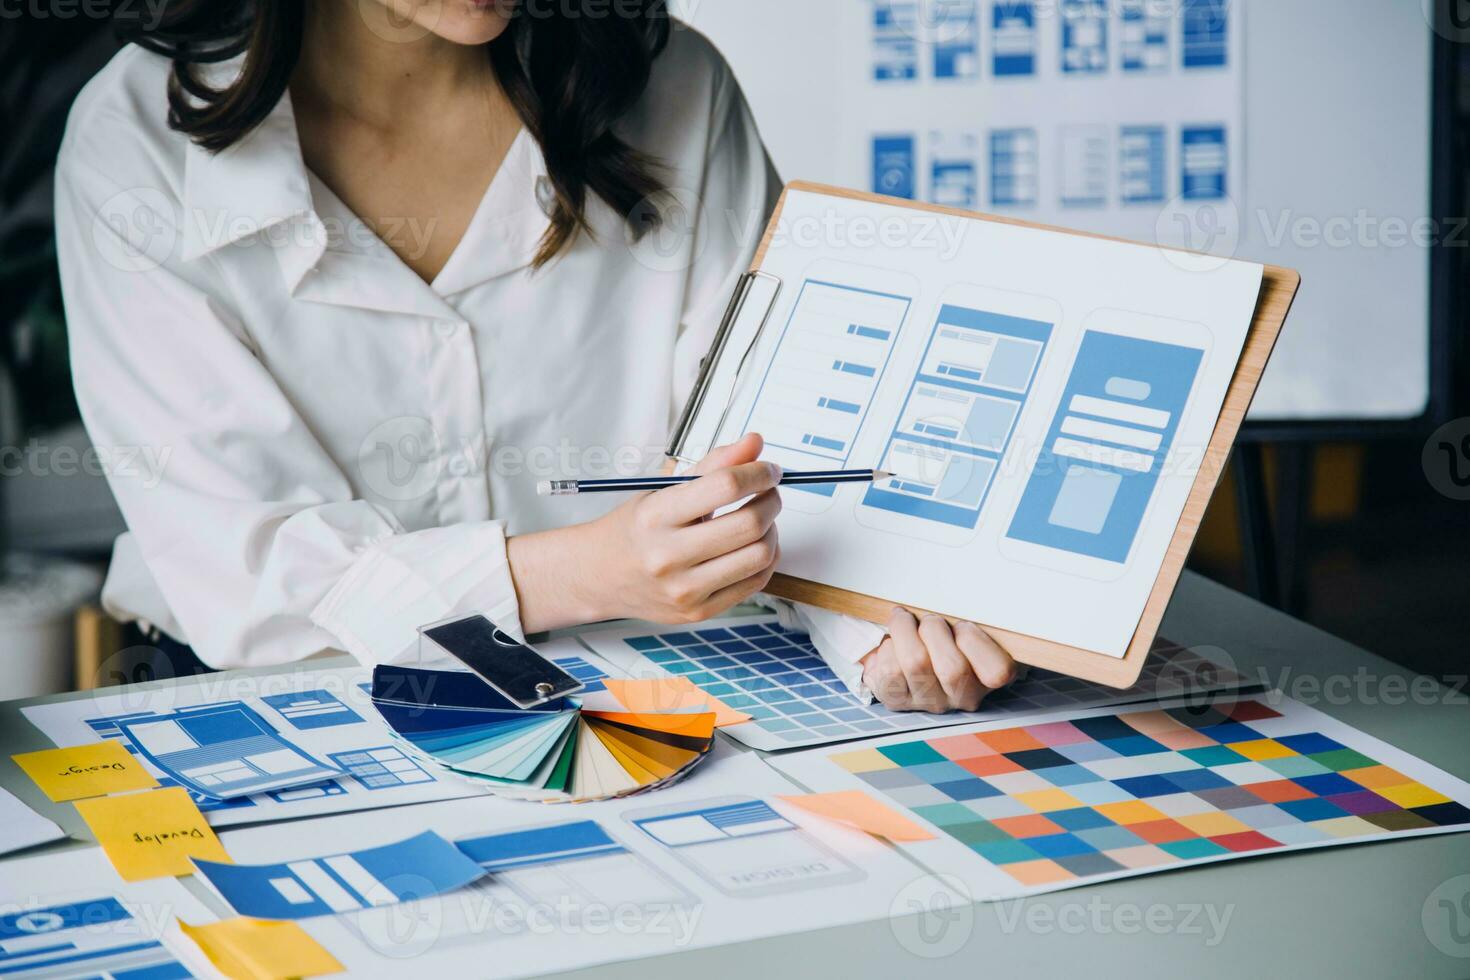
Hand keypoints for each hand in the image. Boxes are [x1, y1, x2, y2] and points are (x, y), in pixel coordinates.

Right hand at [509, 433, 781, 630]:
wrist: (598, 576)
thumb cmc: (634, 529)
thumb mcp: (663, 490)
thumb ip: (712, 465)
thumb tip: (755, 444)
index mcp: (656, 516)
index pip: (725, 486)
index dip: (759, 472)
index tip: (769, 469)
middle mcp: (668, 555)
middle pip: (749, 523)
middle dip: (771, 500)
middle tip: (769, 492)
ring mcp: (684, 589)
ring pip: (759, 555)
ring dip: (772, 530)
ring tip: (762, 519)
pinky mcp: (698, 611)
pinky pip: (754, 582)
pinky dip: (766, 559)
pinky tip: (755, 545)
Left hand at [860, 608, 1016, 712]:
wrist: (905, 647)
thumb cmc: (941, 630)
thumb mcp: (963, 621)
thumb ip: (966, 616)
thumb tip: (962, 593)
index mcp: (988, 676)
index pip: (998, 672)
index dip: (974, 640)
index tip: (960, 625)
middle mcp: (963, 696)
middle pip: (953, 669)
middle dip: (934, 630)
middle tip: (928, 620)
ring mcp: (930, 702)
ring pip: (917, 664)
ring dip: (906, 632)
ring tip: (906, 623)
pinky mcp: (899, 701)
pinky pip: (890, 671)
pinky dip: (888, 648)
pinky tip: (893, 645)